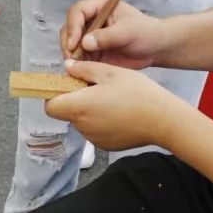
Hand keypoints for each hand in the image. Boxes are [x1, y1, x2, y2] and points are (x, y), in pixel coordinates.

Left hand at [45, 60, 186, 150]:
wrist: (163, 120)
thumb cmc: (136, 92)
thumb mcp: (110, 72)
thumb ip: (84, 69)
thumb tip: (66, 67)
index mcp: (79, 106)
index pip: (50, 106)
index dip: (54, 95)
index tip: (68, 85)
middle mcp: (82, 126)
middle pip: (66, 113)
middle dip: (75, 100)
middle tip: (95, 87)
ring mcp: (94, 138)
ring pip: (81, 121)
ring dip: (88, 110)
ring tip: (110, 98)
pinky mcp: (105, 145)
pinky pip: (94, 130)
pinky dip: (100, 121)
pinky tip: (118, 112)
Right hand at [60, 0, 163, 69]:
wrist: (155, 49)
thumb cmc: (146, 32)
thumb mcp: (128, 31)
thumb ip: (107, 36)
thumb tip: (85, 43)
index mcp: (99, 6)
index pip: (77, 11)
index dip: (73, 26)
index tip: (75, 43)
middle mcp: (91, 20)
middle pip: (69, 28)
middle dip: (68, 43)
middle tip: (71, 59)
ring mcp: (90, 37)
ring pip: (70, 44)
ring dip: (70, 56)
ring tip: (74, 68)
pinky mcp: (92, 53)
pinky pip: (78, 58)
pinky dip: (76, 66)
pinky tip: (79, 73)